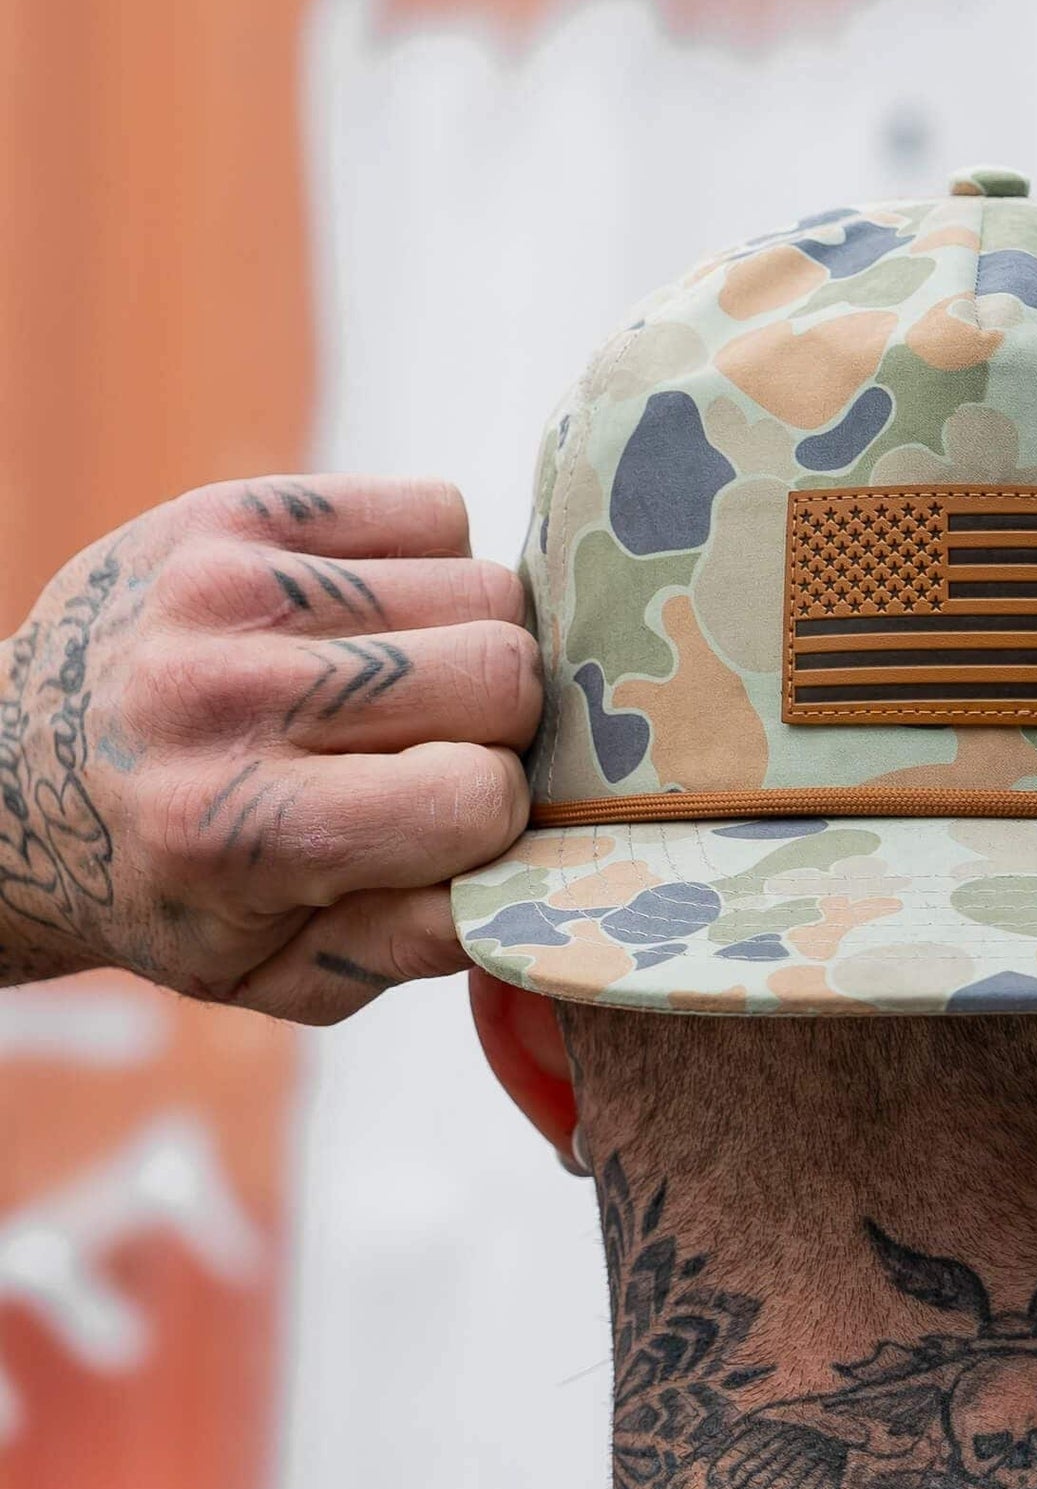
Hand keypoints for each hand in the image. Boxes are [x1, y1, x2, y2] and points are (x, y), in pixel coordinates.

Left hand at [0, 476, 539, 1020]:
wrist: (12, 784)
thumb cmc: (180, 892)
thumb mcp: (281, 976)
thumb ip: (414, 945)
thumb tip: (532, 876)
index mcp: (238, 831)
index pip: (477, 794)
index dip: (493, 816)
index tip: (449, 825)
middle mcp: (224, 698)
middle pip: (503, 671)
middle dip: (506, 724)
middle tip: (447, 748)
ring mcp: (226, 588)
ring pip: (487, 586)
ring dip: (477, 644)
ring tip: (408, 686)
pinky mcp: (234, 512)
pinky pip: (434, 512)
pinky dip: (439, 566)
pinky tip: (383, 621)